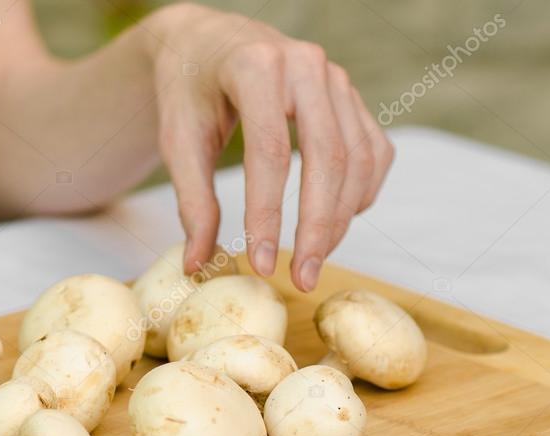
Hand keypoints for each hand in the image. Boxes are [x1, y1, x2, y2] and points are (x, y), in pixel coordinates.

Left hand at [144, 4, 393, 290]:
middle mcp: (305, 65)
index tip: (263, 265)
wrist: (207, 43)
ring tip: (312, 261)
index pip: (271, 153)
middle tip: (302, 279)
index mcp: (255, 67)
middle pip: (327, 157)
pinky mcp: (351, 97)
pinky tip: (335, 223)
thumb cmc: (188, 91)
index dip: (269, 215)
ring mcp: (336, 78)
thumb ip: (192, 200)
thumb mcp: (177, 141)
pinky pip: (372, 151)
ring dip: (340, 218)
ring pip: (357, 158)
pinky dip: (360, 193)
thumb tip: (197, 264)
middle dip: (318, 227)